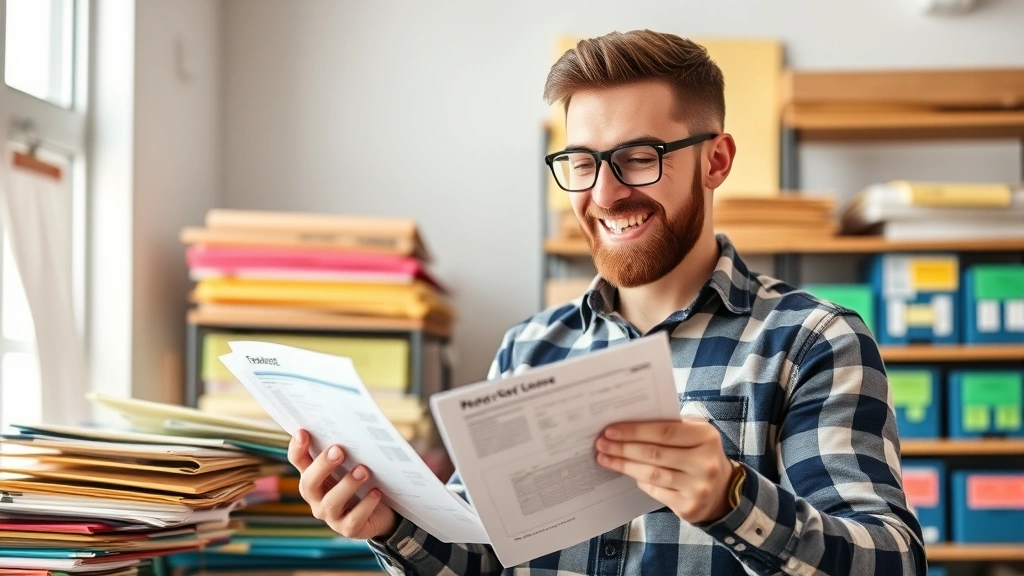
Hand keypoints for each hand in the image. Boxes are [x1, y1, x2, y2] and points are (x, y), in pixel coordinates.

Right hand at [288, 428, 397, 539]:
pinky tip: (376, 492)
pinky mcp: (348, 529)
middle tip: (339, 450)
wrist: (382, 511)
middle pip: (309, 483)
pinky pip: (354, 519)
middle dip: (322, 465)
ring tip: (363, 470)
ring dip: (347, 484)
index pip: (298, 461)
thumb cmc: (362, 481)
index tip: (303, 432)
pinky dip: (366, 504)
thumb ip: (347, 449)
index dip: (297, 448)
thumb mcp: (352, 463)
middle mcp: (317, 497)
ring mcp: (331, 515)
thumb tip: (353, 428)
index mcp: (314, 476)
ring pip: (331, 502)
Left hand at [595, 418, 734, 523]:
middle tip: (601, 444)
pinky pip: (656, 491)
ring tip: (604, 458)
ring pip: (652, 474)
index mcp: (706, 437)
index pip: (664, 431)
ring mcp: (698, 487)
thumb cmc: (699, 454)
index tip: (610, 430)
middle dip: (623, 448)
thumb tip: (627, 424)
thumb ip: (669, 426)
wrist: (722, 490)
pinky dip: (639, 481)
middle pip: (654, 453)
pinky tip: (627, 473)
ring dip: (624, 465)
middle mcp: (705, 462)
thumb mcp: (694, 434)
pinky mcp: (689, 506)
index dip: (634, 431)